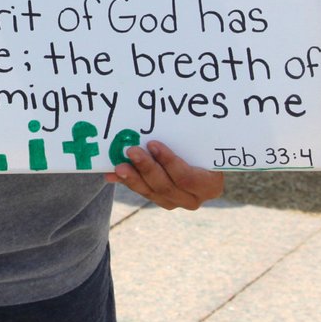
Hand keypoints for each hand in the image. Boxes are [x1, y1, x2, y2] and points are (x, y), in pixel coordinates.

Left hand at [105, 140, 224, 209]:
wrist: (199, 159)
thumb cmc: (198, 145)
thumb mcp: (198, 142)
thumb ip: (187, 137)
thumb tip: (167, 120)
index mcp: (209, 184)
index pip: (188, 178)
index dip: (170, 163)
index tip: (153, 144)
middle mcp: (193, 197)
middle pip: (167, 186)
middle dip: (147, 168)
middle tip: (132, 151)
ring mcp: (175, 201)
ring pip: (152, 192)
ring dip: (133, 178)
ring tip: (119, 166)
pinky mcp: (159, 199)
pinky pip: (141, 191)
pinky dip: (126, 181)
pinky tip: (111, 174)